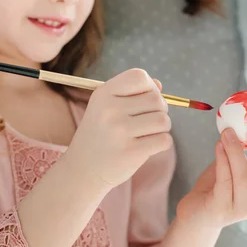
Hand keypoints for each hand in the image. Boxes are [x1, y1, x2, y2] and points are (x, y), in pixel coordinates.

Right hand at [65, 69, 172, 189]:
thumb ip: (132, 93)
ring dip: (162, 128)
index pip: (140, 77)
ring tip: (146, 134)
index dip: (150, 88)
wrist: (82, 169)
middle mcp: (110, 109)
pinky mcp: (131, 152)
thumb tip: (159, 85)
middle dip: (159, 110)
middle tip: (146, 122)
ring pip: (163, 121)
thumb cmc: (100, 135)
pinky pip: (164, 140)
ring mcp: (120, 131)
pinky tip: (146, 147)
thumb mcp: (106, 107)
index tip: (144, 102)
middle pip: (156, 100)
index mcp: (103, 93)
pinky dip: (161, 143)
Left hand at [176, 126, 246, 228]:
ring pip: (243, 177)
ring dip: (236, 150)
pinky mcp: (220, 209)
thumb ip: (243, 154)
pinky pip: (224, 180)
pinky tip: (218, 145)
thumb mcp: (235, 171)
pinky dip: (222, 160)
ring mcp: (239, 209)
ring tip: (228, 132)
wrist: (195, 215)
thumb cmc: (216, 188)